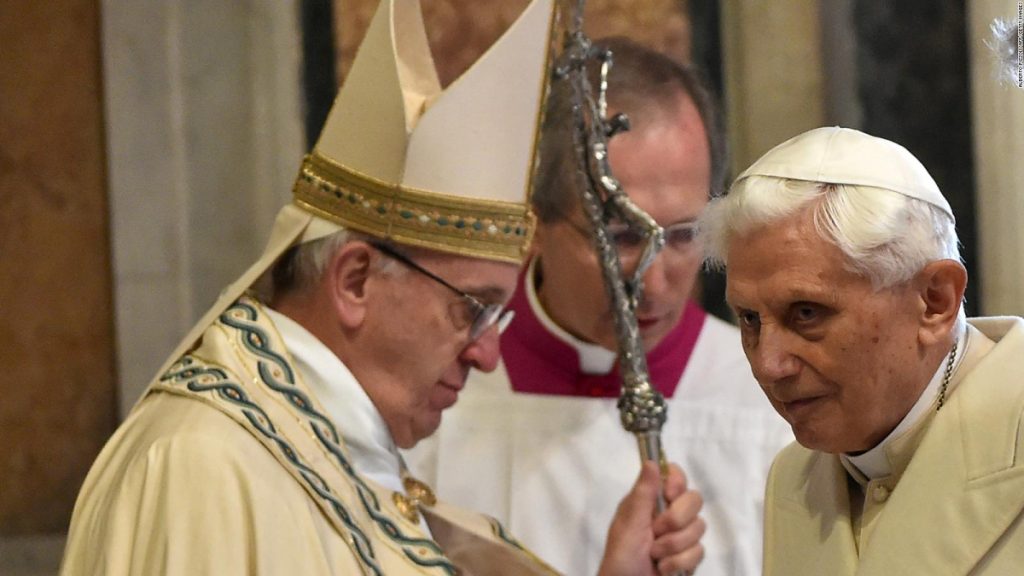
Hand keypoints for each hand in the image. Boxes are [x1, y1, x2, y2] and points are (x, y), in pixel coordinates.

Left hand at [597, 461, 704, 575]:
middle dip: (676, 520)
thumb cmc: (621, 556)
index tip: (669, 495)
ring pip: (699, 527)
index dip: (678, 482)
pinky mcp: (689, 556)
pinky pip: (700, 551)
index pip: (675, 476)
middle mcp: (668, 513)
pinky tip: (663, 569)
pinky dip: (679, 562)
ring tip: (654, 555)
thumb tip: (651, 461)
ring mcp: (681, 535)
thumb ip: (643, 494)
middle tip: (656, 533)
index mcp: (650, 501)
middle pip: (694, 499)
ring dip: (673, 546)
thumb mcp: (629, 524)